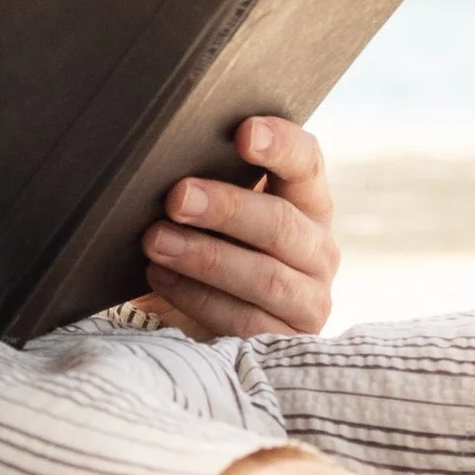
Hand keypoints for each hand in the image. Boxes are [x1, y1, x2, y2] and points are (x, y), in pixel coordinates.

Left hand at [140, 118, 338, 339]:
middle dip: (227, 208)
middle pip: (281, 223)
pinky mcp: (286, 341)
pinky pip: (245, 321)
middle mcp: (318, 249)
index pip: (307, 163)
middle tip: (177, 197)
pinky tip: (161, 279)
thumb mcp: (213, 215)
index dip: (280, 146)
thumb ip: (206, 184)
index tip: (244, 133)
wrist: (204, 323)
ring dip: (205, 258)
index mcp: (308, 203)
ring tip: (155, 241)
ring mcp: (309, 299)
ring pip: (265, 277)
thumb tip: (159, 158)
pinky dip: (198, 298)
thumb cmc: (209, 249)